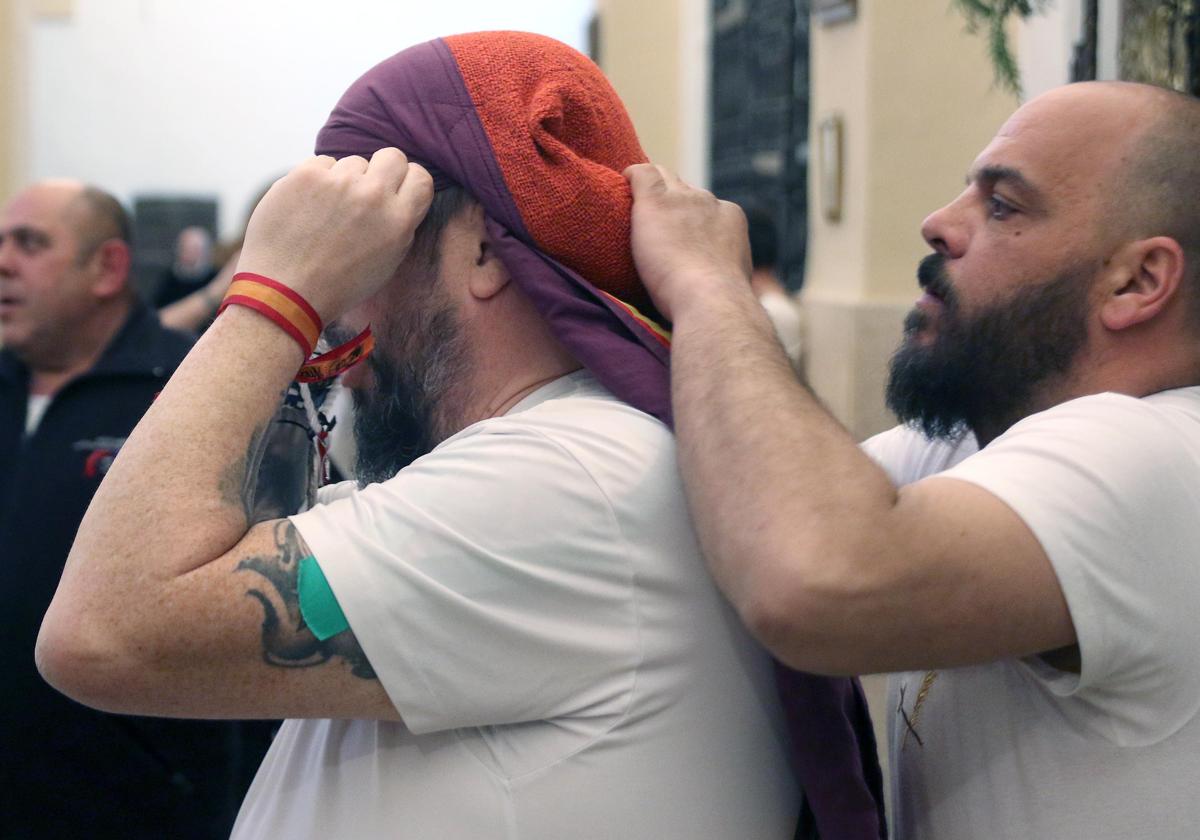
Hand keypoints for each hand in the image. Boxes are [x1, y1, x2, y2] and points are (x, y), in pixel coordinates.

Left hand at [237, 149, 433, 322]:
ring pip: (353, 162)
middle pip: (392, 156)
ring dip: (345, 180)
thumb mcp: (387, 262)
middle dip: (381, 171)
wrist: (285, 292)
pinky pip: (321, 164)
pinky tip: (308, 207)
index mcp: (398, 220)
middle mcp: (373, 195)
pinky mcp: (306, 174)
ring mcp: (339, 182)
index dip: (407, 182)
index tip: (395, 192)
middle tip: (365, 193)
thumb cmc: (337, 284)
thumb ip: (400, 224)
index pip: (420, 176)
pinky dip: (316, 181)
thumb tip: (400, 196)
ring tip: (328, 211)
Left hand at [623, 164, 751, 321]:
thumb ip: (723, 268)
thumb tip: (717, 279)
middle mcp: (708, 202)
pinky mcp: (656, 201)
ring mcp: (682, 199)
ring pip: (663, 178)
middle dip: (670, 202)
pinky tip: (622, 182)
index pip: (705, 206)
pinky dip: (632, 176)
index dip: (689, 217)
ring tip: (633, 207)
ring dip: (650, 191)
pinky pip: (642, 175)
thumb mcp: (732, 279)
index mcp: (730, 217)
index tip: (677, 233)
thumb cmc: (717, 302)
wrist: (710, 298)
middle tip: (653, 223)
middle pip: (684, 190)